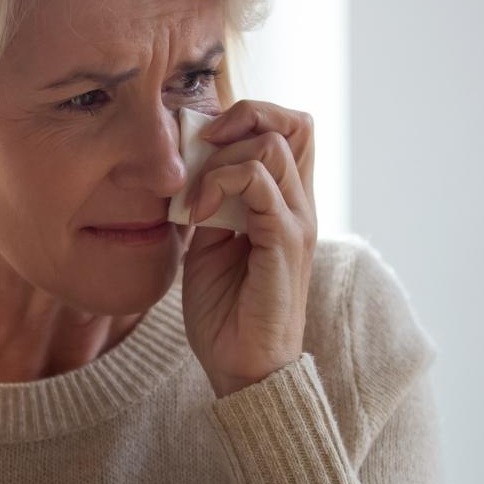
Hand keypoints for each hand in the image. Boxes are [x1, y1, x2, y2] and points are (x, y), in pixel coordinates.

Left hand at [181, 100, 317, 396]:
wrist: (240, 366)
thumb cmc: (225, 309)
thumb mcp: (208, 240)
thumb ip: (207, 199)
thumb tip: (183, 162)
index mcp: (284, 201)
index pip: (288, 127)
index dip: (247, 117)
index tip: (200, 143)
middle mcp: (299, 205)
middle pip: (295, 122)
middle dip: (241, 117)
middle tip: (200, 149)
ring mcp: (296, 222)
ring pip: (272, 145)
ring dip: (221, 159)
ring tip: (193, 197)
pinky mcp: (283, 243)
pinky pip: (259, 184)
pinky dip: (219, 185)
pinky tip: (195, 215)